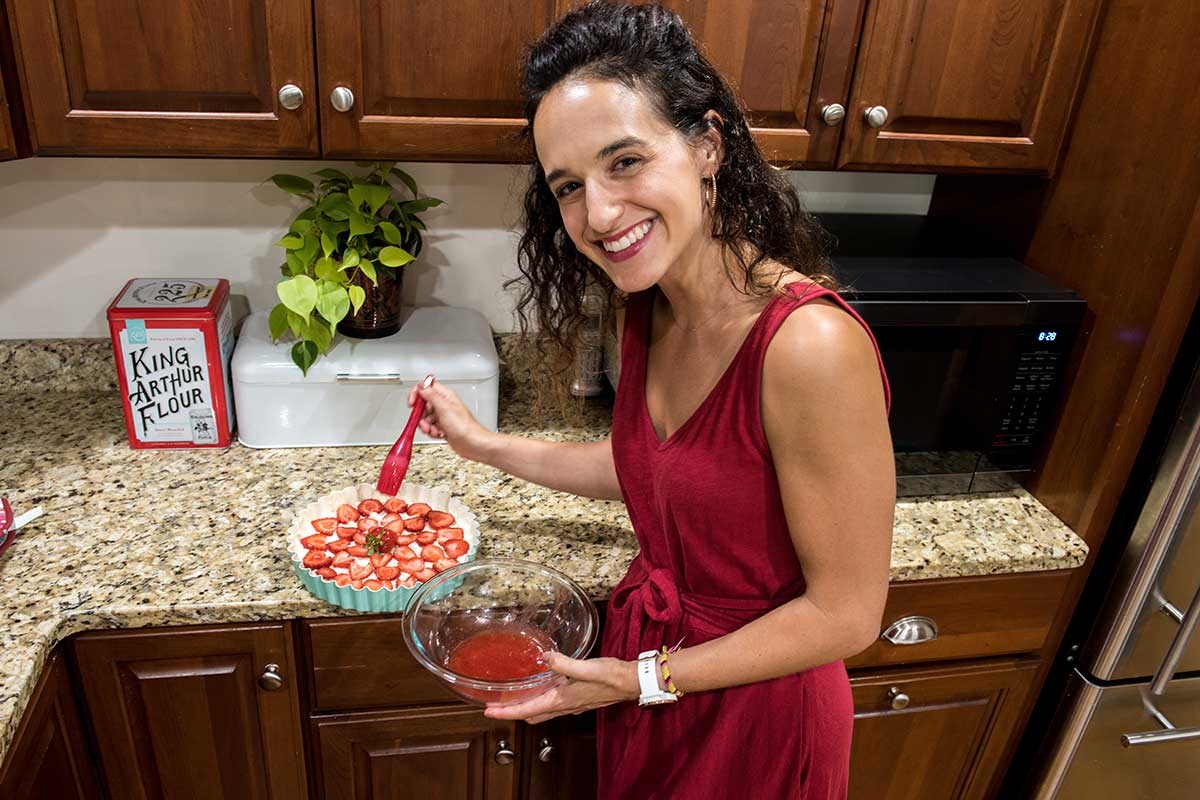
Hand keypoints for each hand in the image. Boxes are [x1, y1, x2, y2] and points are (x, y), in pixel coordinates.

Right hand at [408, 380, 492, 461]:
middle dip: (421, 415)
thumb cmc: (464, 427)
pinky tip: (438, 434)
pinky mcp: (443, 427)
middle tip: (426, 422)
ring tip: (434, 430)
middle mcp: (444, 404)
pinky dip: (431, 432)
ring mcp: (443, 416)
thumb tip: (421, 386)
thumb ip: (431, 395)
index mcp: (445, 396)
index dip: (416, 394)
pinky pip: (430, 427)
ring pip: (425, 418)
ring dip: (426, 426)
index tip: (412, 404)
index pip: (425, 388)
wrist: (472, 443)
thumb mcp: (444, 408)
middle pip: (423, 405)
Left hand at [483, 652, 639, 724]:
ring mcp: (570, 704)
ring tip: (509, 698)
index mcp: (561, 700)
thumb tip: (544, 657)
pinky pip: (550, 705)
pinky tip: (538, 688)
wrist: (631, 682)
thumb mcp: (587, 667)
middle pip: (529, 714)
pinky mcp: (576, 698)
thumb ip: (564, 663)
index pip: (527, 710)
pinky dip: (538, 701)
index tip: (488, 711)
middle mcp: (563, 706)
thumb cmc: (611, 676)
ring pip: (540, 711)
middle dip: (510, 712)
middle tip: (493, 706)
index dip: (506, 712)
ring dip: (523, 708)